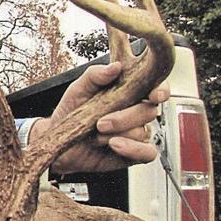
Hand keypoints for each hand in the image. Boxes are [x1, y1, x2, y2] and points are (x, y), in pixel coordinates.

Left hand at [29, 62, 168, 174]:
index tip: (153, 95)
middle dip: (125, 117)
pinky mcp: (133, 152)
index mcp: (129, 92)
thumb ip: (95, 75)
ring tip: (97, 135)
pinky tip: (114, 145)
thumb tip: (114, 67)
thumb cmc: (71, 112)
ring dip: (118, 133)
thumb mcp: (79, 89)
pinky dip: (132, 149)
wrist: (59, 140)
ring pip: (143, 132)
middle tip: (101, 123)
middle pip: (149, 111)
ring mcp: (136, 132)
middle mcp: (135, 111)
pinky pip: (147, 152)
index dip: (161, 90)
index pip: (156, 87)